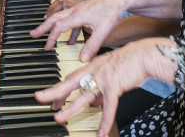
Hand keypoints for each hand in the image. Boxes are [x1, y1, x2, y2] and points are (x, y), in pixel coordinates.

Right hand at [31, 0, 125, 61]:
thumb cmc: (112, 11)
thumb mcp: (104, 30)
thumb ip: (92, 45)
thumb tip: (82, 59)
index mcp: (78, 15)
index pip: (59, 26)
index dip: (51, 37)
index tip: (46, 47)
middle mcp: (75, 10)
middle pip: (54, 18)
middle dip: (43, 27)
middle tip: (33, 34)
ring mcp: (78, 8)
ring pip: (60, 15)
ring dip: (50, 23)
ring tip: (44, 31)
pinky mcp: (83, 9)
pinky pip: (69, 16)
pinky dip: (63, 24)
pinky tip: (67, 36)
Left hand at [35, 39, 170, 136]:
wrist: (145, 54)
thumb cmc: (130, 62)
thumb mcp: (111, 71)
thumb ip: (100, 87)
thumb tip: (94, 103)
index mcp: (92, 66)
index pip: (71, 79)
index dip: (59, 89)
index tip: (50, 98)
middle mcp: (95, 71)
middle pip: (70, 83)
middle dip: (54, 92)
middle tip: (40, 98)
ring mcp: (103, 78)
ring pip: (83, 96)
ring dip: (70, 108)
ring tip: (60, 118)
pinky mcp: (115, 85)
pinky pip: (108, 107)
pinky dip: (104, 121)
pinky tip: (100, 132)